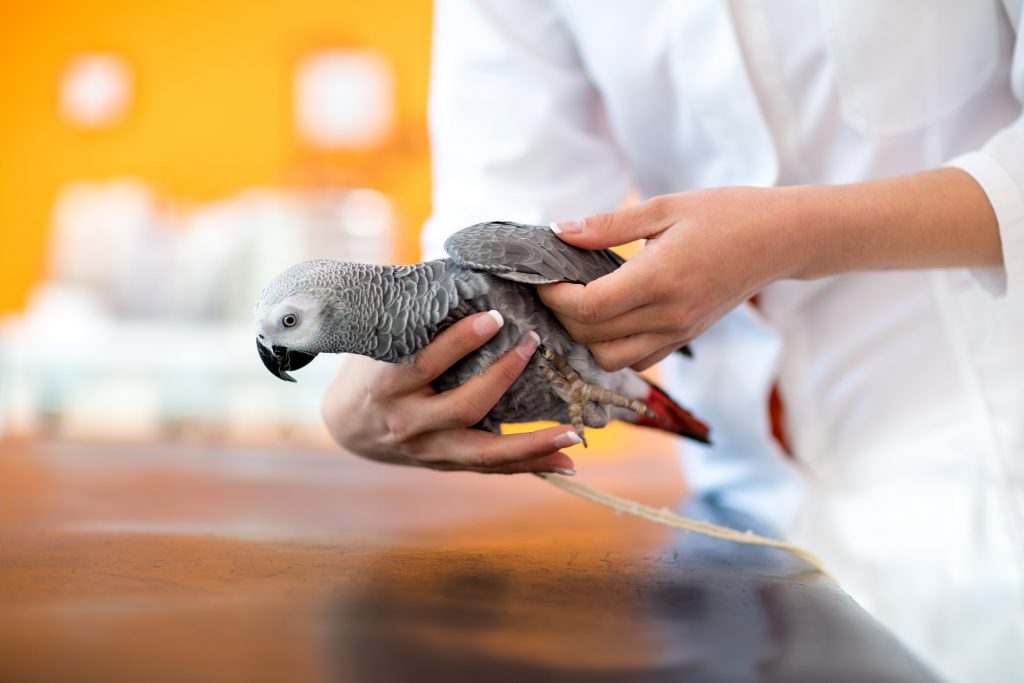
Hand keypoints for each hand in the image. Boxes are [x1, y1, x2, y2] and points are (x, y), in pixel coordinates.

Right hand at [321, 310, 579, 474]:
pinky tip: (566, 462)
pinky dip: (530, 466)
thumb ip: (416, 322)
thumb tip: (466, 276)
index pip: (426, 362)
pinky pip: (491, 469)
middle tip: (533, 344)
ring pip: (484, 452)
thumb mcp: (377, 344)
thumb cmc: (367, 370)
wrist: (345, 428)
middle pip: (463, 407)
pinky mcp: (445, 465)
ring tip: (573, 434)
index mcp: (385, 386)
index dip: (460, 341)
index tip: (494, 317)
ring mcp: (428, 450)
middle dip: (502, 376)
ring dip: (532, 444)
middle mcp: (407, 423)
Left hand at [538, 188, 806, 371]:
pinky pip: (637, 360)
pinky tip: (607, 316)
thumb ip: (607, 225)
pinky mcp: (686, 338)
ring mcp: (680, 332)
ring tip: (578, 303)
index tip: (540, 276)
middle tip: (552, 285)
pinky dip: (611, 347)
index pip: (590, 306)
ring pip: (610, 360)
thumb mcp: (665, 207)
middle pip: (592, 336)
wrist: (781, 239)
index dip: (554, 296)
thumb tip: (558, 232)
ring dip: (585, 338)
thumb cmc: (726, 213)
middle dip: (561, 315)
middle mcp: (670, 314)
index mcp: (662, 278)